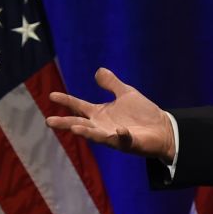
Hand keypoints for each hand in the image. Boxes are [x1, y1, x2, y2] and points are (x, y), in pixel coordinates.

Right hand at [46, 67, 175, 160]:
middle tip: (49, 121)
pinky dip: (121, 135)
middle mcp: (102, 126)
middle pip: (80, 124)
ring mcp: (114, 136)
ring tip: (75, 128)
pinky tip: (120, 130)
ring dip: (86, 132)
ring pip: (96, 135)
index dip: (66, 101)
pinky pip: (123, 139)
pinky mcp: (128, 143)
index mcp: (100, 114)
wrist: (163, 127)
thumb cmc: (143, 113)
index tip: (52, 95)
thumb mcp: (126, 94)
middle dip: (66, 123)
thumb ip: (112, 84)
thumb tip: (98, 71)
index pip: (79, 106)